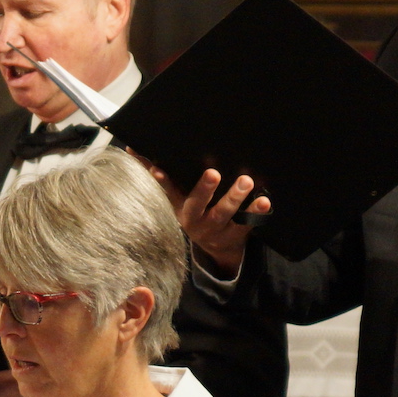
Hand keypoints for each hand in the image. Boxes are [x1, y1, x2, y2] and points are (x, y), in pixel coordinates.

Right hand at [150, 167, 268, 278]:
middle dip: (205, 189)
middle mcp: (197, 221)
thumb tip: (132, 149)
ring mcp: (217, 229)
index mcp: (181, 209)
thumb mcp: (175, 199)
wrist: (216, 248)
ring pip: (225, 214)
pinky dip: (256, 213)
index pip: (169, 193)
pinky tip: (265, 201)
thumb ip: (161, 177)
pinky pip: (247, 224)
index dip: (163, 183)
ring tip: (245, 181)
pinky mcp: (237, 233)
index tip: (158, 171)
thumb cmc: (195, 212)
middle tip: (213, 173)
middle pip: (199, 205)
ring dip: (234, 198)